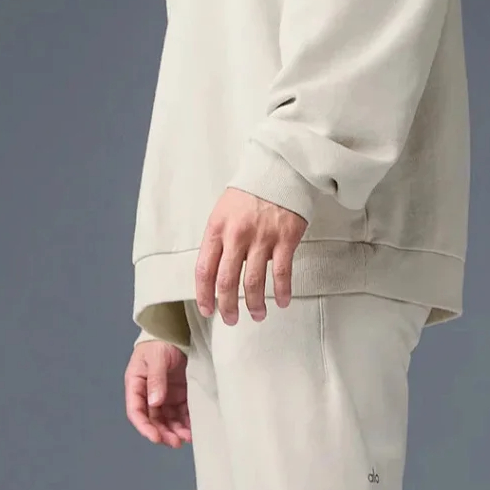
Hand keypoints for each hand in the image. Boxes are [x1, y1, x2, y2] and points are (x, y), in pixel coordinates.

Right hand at [124, 340, 191, 447]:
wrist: (176, 332)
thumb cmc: (160, 343)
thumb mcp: (156, 357)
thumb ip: (156, 378)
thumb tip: (154, 403)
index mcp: (136, 385)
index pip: (136, 411)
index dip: (145, 426)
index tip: (155, 437)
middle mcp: (149, 394)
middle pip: (153, 420)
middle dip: (163, 433)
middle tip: (176, 442)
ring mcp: (164, 396)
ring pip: (167, 420)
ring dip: (175, 431)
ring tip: (187, 437)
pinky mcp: (178, 395)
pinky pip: (181, 413)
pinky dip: (186, 422)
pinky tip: (193, 428)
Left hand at [196, 188, 307, 324]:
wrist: (278, 170)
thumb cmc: (249, 192)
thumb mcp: (223, 211)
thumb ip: (218, 239)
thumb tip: (215, 272)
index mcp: (217, 228)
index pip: (204, 269)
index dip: (204, 294)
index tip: (208, 309)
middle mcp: (237, 235)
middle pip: (227, 281)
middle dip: (227, 306)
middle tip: (231, 319)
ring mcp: (262, 238)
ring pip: (253, 282)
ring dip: (254, 304)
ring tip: (257, 314)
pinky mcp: (285, 239)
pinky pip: (281, 273)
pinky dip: (281, 292)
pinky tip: (281, 301)